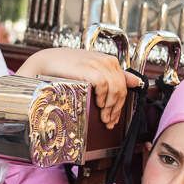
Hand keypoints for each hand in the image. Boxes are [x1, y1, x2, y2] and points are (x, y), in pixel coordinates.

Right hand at [16, 48, 142, 128]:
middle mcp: (107, 61)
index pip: (124, 86)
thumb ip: (114, 76)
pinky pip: (104, 85)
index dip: (121, 105)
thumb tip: (136, 82)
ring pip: (115, 90)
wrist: (47, 63)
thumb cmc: (68, 69)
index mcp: (111, 62)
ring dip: (110, 107)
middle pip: (121, 90)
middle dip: (116, 109)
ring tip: (103, 116)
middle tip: (108, 122)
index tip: (114, 118)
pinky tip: (97, 104)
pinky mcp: (90, 68)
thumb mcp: (93, 71)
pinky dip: (103, 97)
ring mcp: (99, 64)